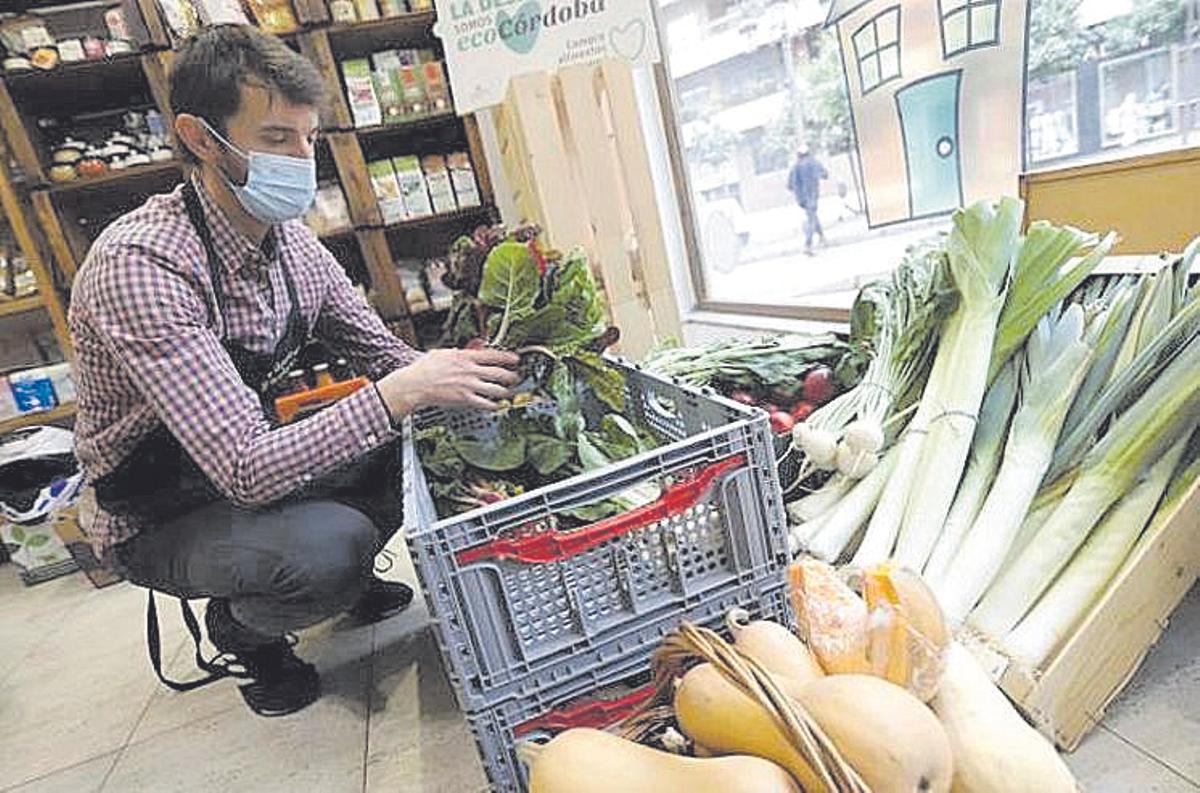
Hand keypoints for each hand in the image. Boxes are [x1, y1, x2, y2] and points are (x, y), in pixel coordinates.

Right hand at [376, 348, 520, 418]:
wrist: (414, 385)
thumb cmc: (424, 369)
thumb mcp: (443, 353)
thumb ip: (461, 351)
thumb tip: (473, 348)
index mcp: (465, 356)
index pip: (493, 355)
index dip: (508, 357)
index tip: (516, 359)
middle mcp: (470, 371)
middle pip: (499, 373)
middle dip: (512, 376)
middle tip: (516, 378)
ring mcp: (469, 385)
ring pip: (496, 389)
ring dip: (506, 392)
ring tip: (509, 393)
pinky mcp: (465, 399)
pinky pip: (485, 403)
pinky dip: (494, 405)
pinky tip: (496, 406)